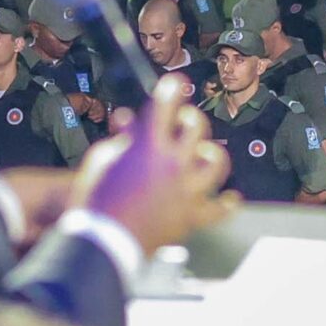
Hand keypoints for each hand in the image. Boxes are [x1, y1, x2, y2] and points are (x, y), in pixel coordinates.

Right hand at [71, 73, 233, 253]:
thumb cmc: (95, 199)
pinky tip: (230, 197)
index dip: (171, 89)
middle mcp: (173, 163)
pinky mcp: (191, 216)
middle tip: (181, 120)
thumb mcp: (101, 159)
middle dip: (188, 118)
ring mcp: (187, 189)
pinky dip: (226, 203)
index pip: (166, 104)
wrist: (103, 240)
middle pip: (196, 127)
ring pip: (215, 161)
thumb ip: (121, 137)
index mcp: (149, 145)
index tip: (174, 85)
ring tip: (200, 153)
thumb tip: (128, 120)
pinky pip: (219, 209)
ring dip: (209, 153)